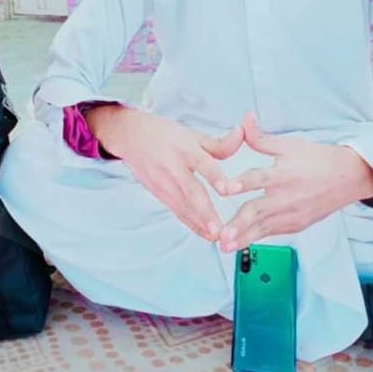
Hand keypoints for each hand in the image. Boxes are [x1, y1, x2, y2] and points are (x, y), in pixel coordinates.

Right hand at [85, 106, 243, 240]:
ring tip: (217, 237)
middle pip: (191, 191)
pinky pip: (178, 211)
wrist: (131, 137)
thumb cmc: (165, 134)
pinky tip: (207, 235)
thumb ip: (219, 142)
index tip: (227, 190)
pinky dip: (192, 224)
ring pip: (184, 206)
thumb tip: (242, 134)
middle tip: (219, 229)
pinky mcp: (159, 193)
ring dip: (200, 223)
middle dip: (205, 212)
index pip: (202, 162)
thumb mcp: (192, 134)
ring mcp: (163, 183)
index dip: (215, 177)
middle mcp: (173, 167)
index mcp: (185, 147)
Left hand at [219, 111, 372, 251]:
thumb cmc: (318, 160)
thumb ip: (261, 138)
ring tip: (225, 247)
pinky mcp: (295, 225)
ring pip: (263, 228)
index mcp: (285, 174)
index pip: (260, 178)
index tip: (226, 189)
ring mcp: (292, 215)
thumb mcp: (290, 145)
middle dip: (239, 224)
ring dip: (243, 238)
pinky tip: (239, 244)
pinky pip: (271, 233)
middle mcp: (287, 197)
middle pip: (259, 211)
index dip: (243, 183)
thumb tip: (245, 119)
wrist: (349, 178)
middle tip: (222, 234)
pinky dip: (255, 239)